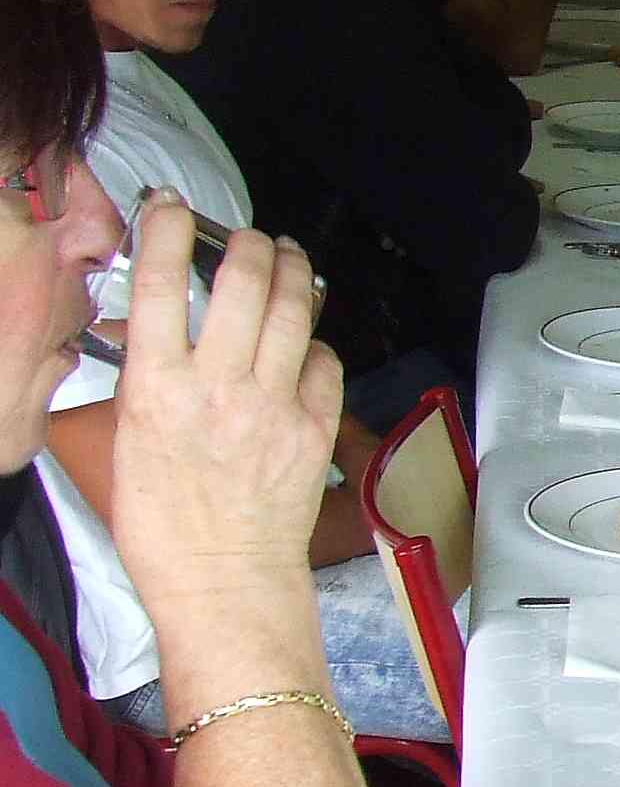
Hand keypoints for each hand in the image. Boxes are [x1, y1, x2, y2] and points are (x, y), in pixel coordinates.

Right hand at [110, 193, 339, 613]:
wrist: (221, 580)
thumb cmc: (164, 524)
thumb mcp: (126, 439)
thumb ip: (144, 378)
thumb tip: (150, 332)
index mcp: (157, 386)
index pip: (164, 282)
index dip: (169, 228)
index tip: (170, 206)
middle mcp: (219, 385)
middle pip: (245, 280)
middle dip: (250, 242)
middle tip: (249, 236)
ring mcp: (273, 404)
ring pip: (296, 310)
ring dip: (294, 272)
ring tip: (288, 257)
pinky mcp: (314, 427)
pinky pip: (326, 362)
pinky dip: (318, 343)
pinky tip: (309, 340)